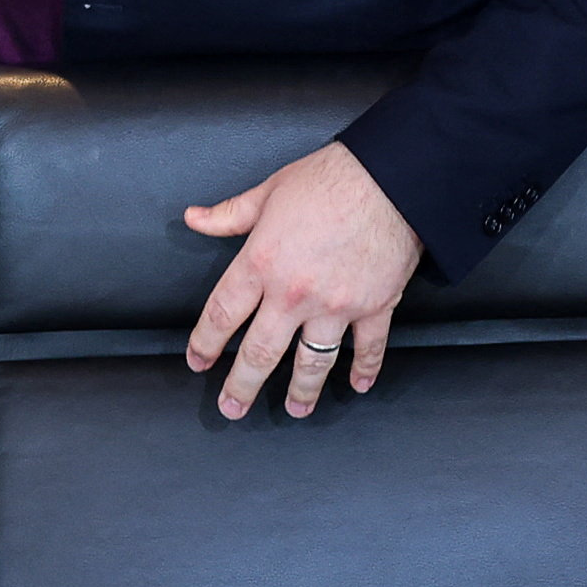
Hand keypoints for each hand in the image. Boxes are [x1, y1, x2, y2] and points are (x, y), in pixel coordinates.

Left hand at [183, 141, 423, 420]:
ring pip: (312, 363)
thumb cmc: (330, 178)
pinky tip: (357, 385)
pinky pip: (369, 348)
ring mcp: (336, 305)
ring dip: (300, 392)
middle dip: (242, 385)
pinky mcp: (374, 306)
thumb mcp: (269, 191)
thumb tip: (193, 217)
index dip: (206, 343)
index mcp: (261, 263)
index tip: (199, 360)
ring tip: (294, 410)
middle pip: (260, 352)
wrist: (392, 177)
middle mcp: (294, 293)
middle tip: (232, 407)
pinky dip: (364, 370)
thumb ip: (230, 214)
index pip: (223, 314)